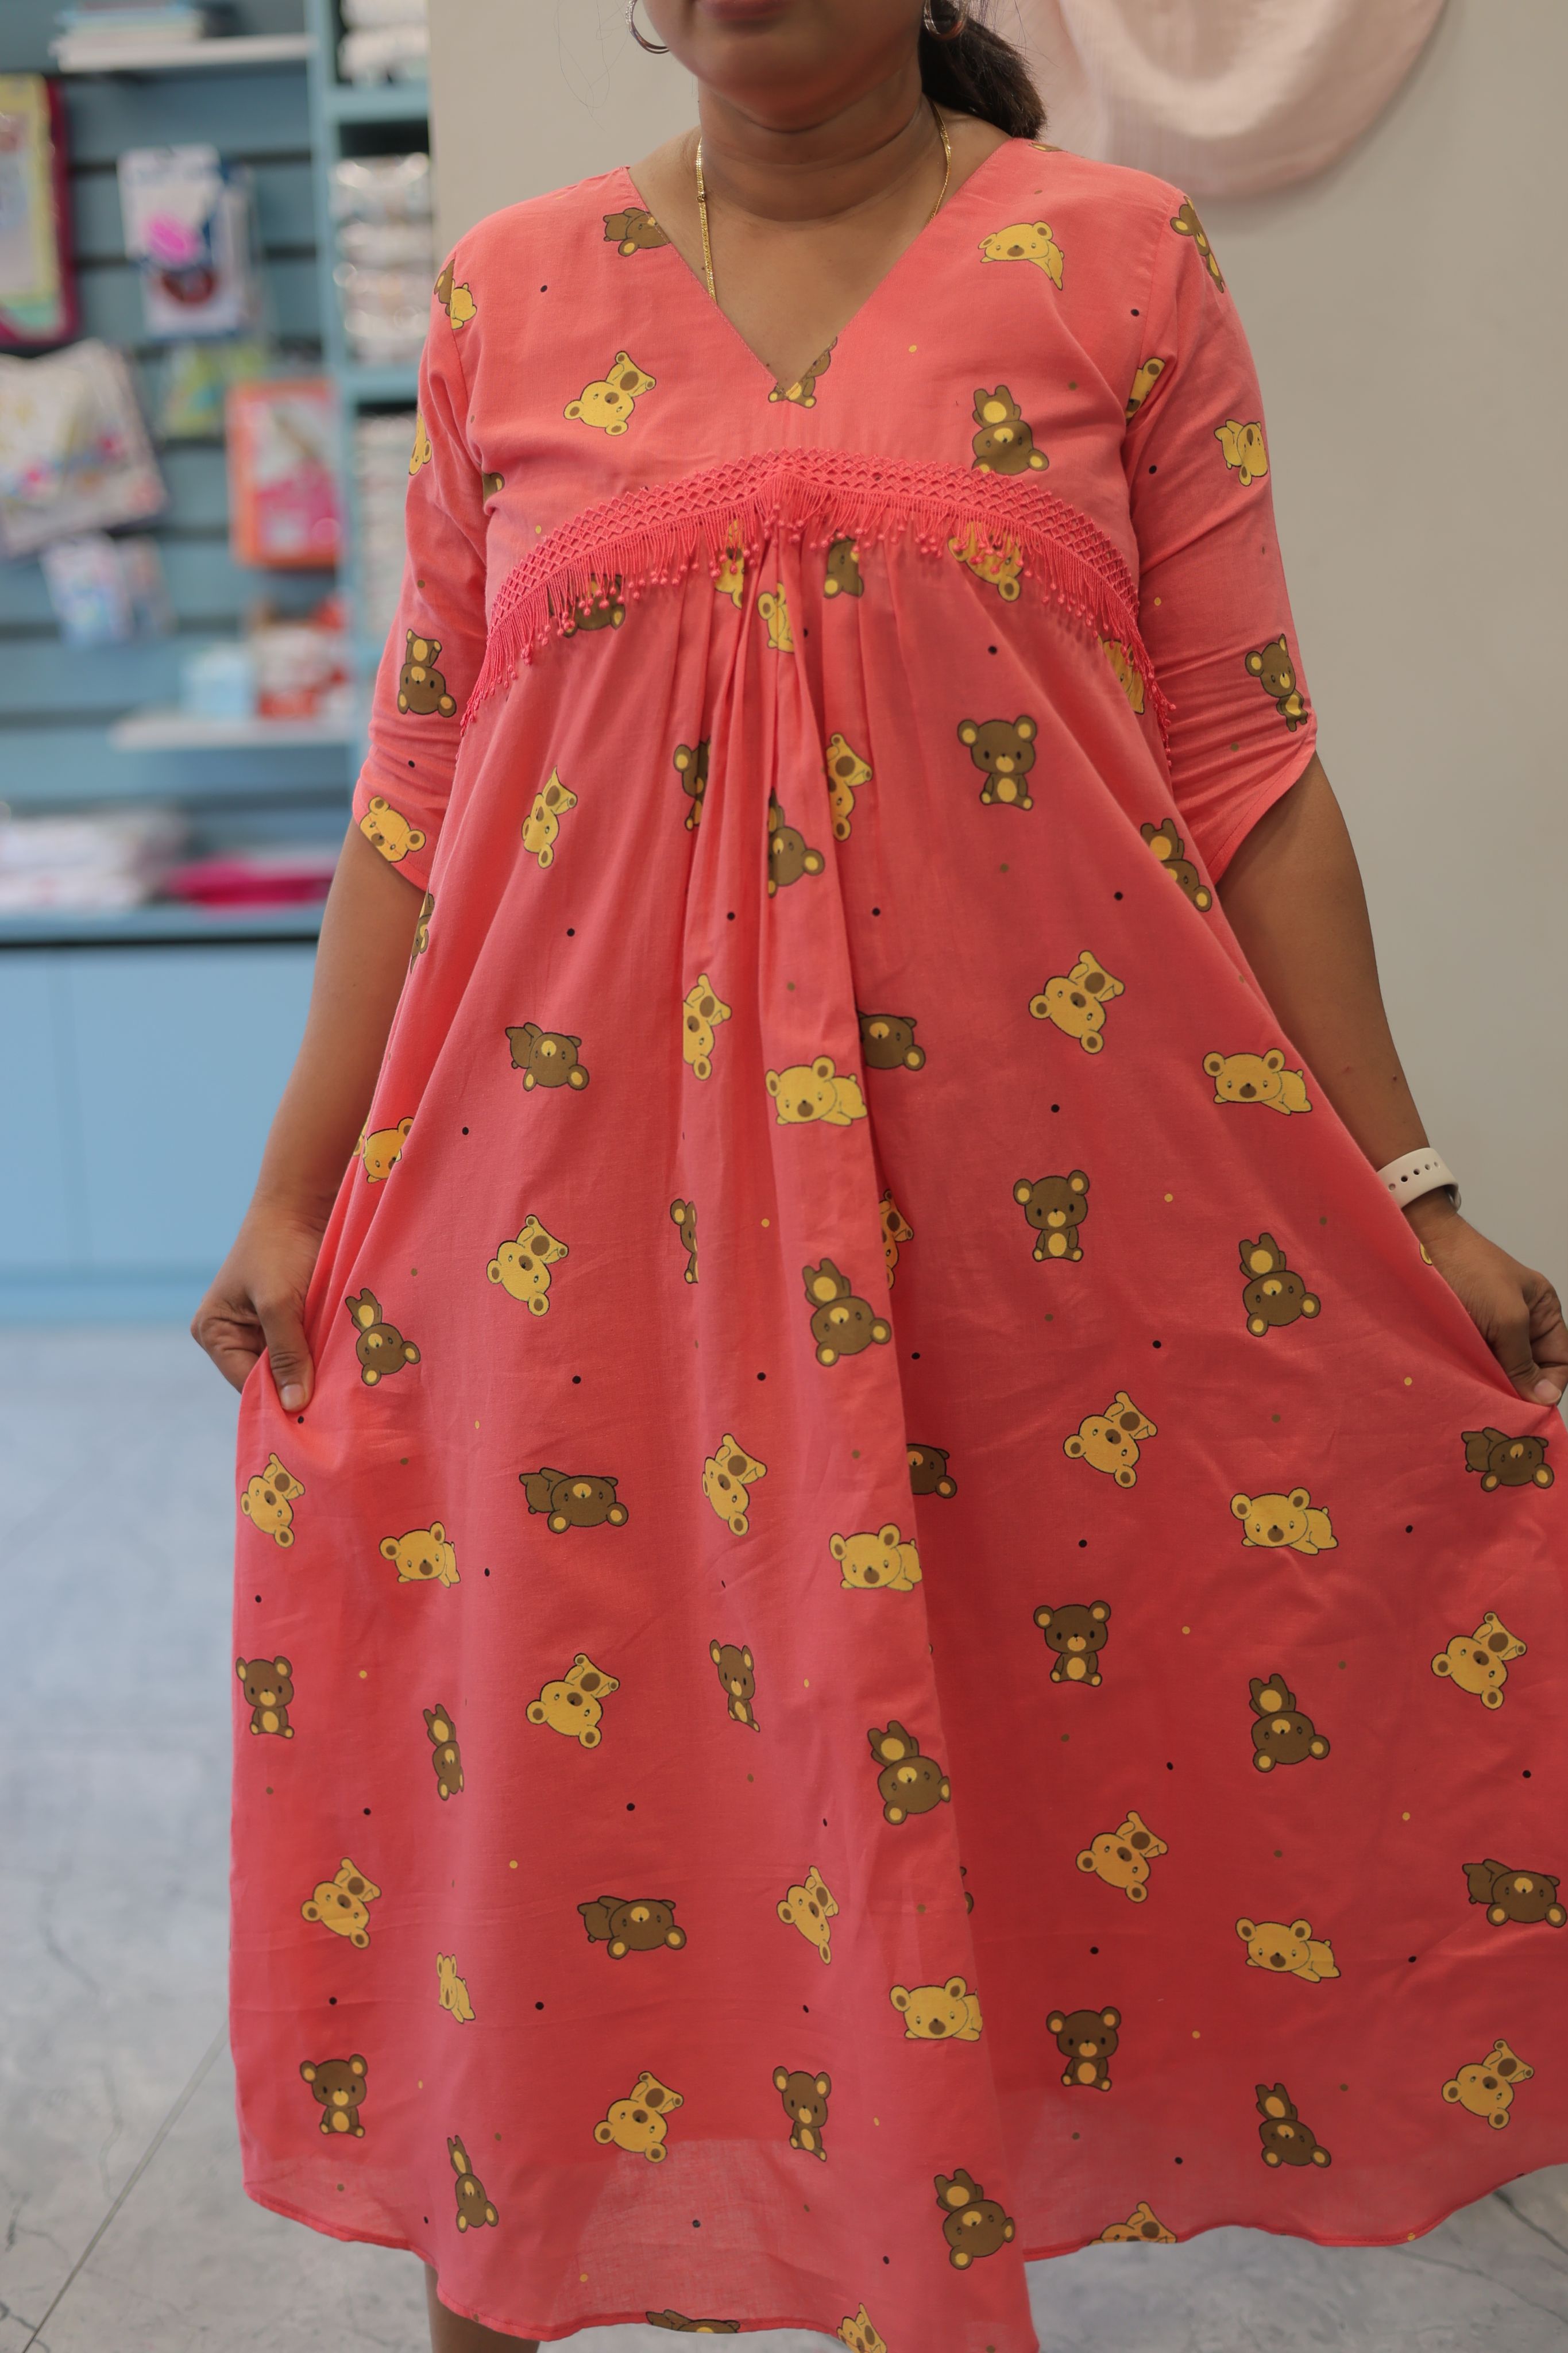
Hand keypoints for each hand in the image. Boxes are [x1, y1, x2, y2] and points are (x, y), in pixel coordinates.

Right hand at [191, 1199, 329, 1408]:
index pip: (247, 1385)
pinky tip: (346, 1361)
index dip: (279, 1402)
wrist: (302, 1204)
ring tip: (345, 1382)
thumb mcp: (279, 1303)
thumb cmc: (279, 1248)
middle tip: (336, 1405)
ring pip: (292, 1366)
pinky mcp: (290, 1319)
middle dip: (299, 1386)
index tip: (315, 1419)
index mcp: (214, 1332)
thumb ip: (287, 1354)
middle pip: (269, 1379)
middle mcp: (233, 1335)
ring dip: (316, 1370)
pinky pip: (306, 1348)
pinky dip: (324, 1354)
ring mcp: (262, 1328)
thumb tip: (294, 1405)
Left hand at [1406, 1196, 1566, 1408]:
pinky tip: (1462, 1389)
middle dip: (1517, 1390)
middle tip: (1499, 1410)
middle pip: (1529, 1370)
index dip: (1549, 1384)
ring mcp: (1489, 1329)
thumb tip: (1544, 1398)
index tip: (1528, 1406)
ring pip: (1499, 1370)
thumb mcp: (1508, 1316)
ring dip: (1490, 1384)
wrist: (1419, 1244)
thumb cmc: (1471, 1272)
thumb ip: (1524, 1359)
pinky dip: (1470, 1376)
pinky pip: (1473, 1363)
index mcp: (1543, 1311)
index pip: (1560, 1361)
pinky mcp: (1462, 1334)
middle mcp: (1520, 1322)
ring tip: (1478, 1402)